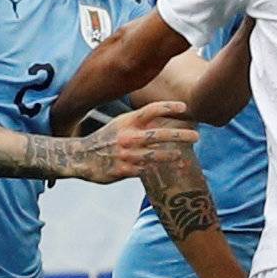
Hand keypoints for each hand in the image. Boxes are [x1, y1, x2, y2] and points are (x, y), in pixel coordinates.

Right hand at [73, 100, 198, 184]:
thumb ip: (138, 122)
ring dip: (171, 156)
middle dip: (180, 135)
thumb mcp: (119, 124)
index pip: (151, 110)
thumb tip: (161, 121)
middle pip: (159, 135)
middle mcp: (128, 136)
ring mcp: (126, 154)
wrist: (80, 157)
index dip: (168, 107)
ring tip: (183, 158)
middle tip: (196, 137)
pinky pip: (145, 170)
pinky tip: (167, 170)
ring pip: (155, 156)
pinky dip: (156, 169)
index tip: (184, 107)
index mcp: (127, 122)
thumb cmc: (104, 139)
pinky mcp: (123, 170)